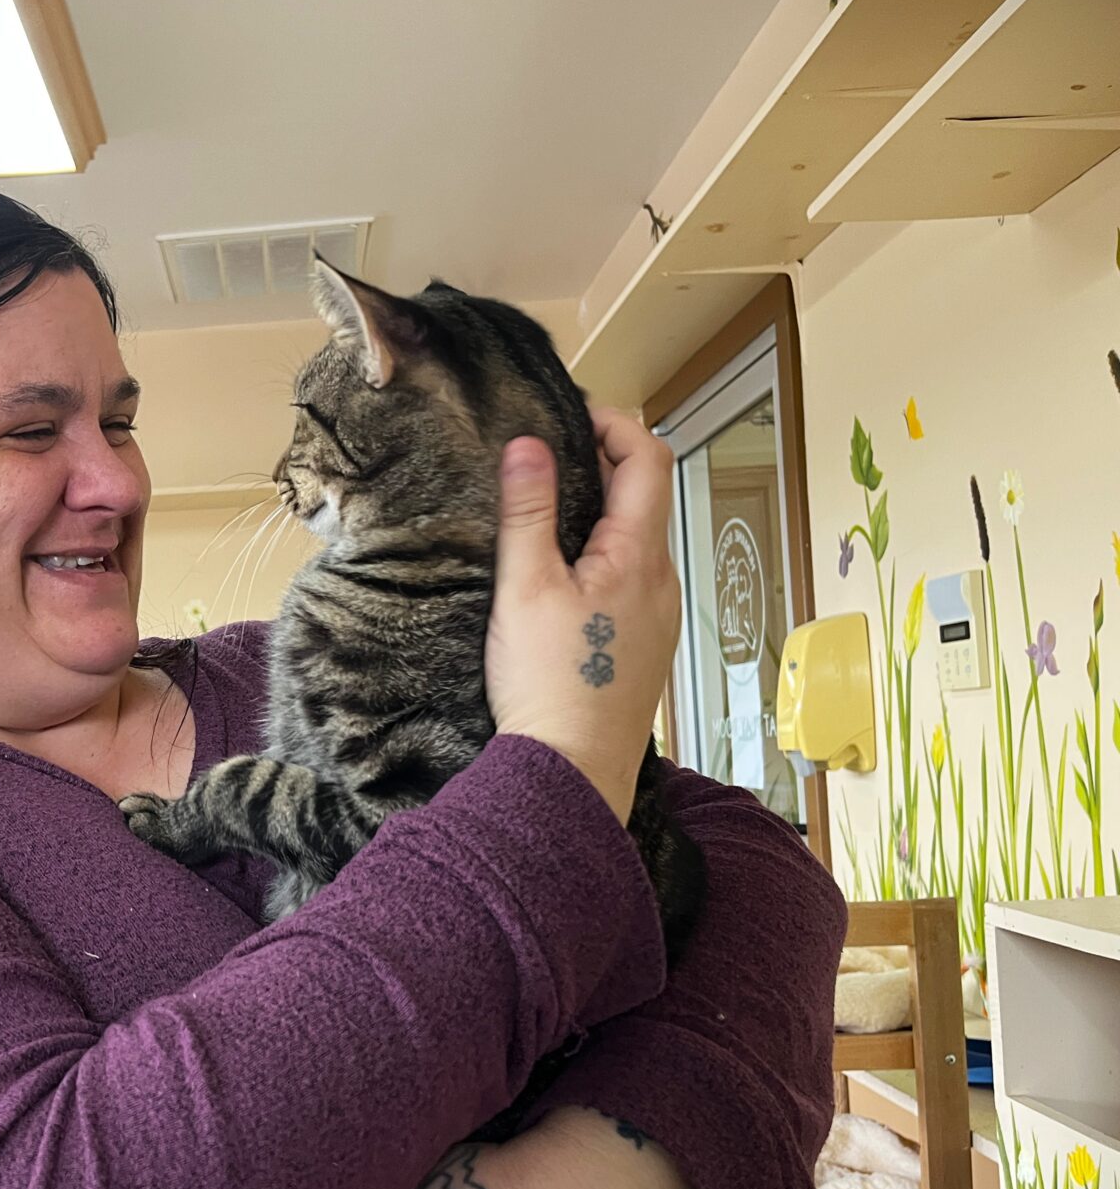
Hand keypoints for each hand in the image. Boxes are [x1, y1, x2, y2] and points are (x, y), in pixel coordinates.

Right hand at [484, 411, 680, 821]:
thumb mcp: (525, 588)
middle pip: (643, 499)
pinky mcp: (643, 647)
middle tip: (543, 462)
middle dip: (599, 467)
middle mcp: (662, 582)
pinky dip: (599, 559)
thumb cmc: (549, 684)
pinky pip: (630, 581)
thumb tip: (529, 444)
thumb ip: (528, 512)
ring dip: (597, 516)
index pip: (648, 458)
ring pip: (635, 543)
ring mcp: (658, 617)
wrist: (570, 773)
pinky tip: (559, 581)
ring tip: (543, 518)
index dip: (615, 424)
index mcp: (639, 556)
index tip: (570, 416)